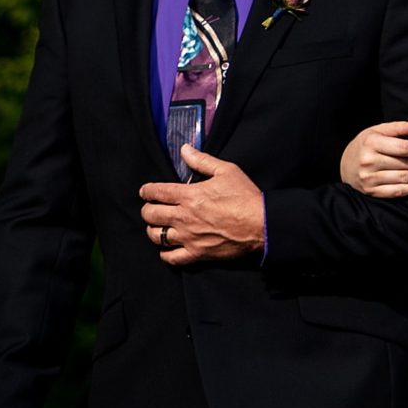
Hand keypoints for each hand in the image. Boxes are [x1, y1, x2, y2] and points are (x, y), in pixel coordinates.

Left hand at [140, 146, 265, 263]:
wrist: (261, 225)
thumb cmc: (245, 197)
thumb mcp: (226, 171)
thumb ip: (202, 160)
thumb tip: (184, 149)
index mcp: (189, 195)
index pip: (156, 192)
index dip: (146, 191)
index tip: (146, 192)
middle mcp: (184, 217)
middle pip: (150, 214)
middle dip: (147, 210)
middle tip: (151, 208)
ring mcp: (189, 237)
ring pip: (156, 236)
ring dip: (153, 230)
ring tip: (157, 227)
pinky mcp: (198, 253)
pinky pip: (172, 258)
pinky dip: (165, 254)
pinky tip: (167, 249)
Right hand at [339, 115, 407, 198]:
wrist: (345, 166)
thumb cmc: (365, 145)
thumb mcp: (378, 131)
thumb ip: (399, 127)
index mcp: (371, 143)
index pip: (403, 148)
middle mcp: (369, 161)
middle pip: (405, 164)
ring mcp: (370, 178)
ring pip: (404, 178)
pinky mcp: (372, 191)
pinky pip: (397, 192)